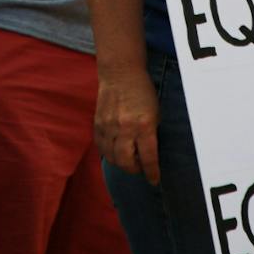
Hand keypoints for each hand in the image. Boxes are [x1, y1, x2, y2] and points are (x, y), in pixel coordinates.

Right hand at [96, 64, 160, 183]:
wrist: (121, 73)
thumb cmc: (143, 92)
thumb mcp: (155, 114)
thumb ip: (151, 134)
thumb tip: (148, 155)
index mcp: (144, 125)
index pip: (148, 157)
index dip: (152, 172)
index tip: (154, 179)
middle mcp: (125, 128)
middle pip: (126, 162)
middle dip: (134, 170)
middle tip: (140, 168)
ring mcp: (109, 126)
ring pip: (111, 157)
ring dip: (121, 163)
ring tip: (128, 160)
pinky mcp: (98, 124)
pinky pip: (101, 147)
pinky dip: (108, 153)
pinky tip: (115, 151)